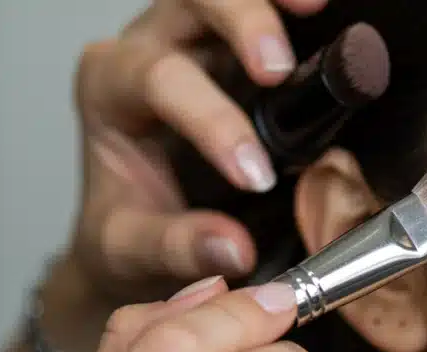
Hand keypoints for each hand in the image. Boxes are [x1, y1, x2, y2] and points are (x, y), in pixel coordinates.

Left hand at [69, 0, 328, 303]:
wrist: (132, 230)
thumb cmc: (126, 231)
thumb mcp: (131, 252)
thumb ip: (177, 246)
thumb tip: (234, 247)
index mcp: (108, 90)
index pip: (157, 80)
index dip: (211, 119)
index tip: (256, 173)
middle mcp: (145, 48)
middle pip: (189, 2)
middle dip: (238, 24)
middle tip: (277, 70)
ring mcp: (191, 39)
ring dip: (269, 0)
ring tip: (314, 9)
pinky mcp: (232, 44)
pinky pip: (257, 7)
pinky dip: (286, 4)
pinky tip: (318, 8)